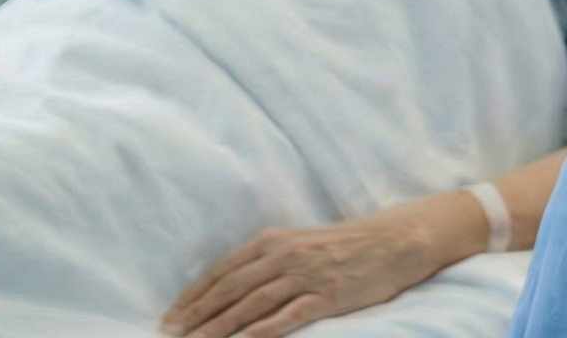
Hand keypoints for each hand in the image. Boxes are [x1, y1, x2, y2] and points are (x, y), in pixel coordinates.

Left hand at [162, 197, 467, 337]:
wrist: (396, 239)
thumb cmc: (348, 242)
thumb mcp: (302, 241)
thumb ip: (268, 260)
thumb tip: (232, 285)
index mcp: (275, 240)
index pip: (223, 270)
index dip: (193, 294)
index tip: (171, 315)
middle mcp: (285, 256)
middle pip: (229, 289)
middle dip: (196, 314)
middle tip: (170, 333)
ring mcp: (305, 276)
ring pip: (250, 306)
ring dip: (217, 327)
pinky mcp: (326, 297)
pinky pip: (284, 319)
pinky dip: (257, 333)